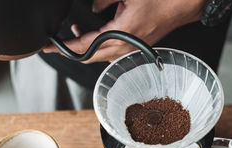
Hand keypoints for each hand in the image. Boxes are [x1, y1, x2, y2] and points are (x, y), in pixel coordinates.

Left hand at [43, 0, 205, 62]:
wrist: (184, 5)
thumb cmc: (162, 0)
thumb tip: (92, 7)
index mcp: (120, 35)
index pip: (83, 46)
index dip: (62, 48)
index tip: (47, 48)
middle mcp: (124, 48)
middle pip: (89, 57)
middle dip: (70, 52)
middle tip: (54, 46)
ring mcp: (130, 50)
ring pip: (100, 56)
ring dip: (85, 48)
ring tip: (73, 36)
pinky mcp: (136, 47)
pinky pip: (112, 53)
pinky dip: (99, 46)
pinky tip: (96, 37)